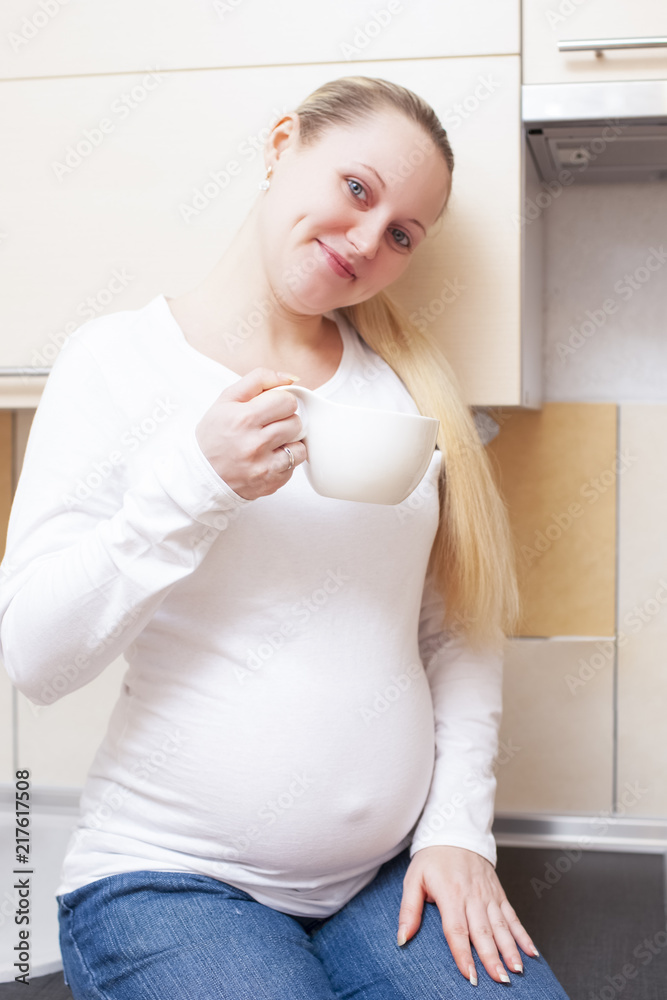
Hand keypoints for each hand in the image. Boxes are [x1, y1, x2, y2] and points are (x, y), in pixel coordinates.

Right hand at [195, 368, 306, 499]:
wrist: (201, 474)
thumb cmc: (215, 434)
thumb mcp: (227, 399)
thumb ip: (259, 380)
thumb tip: (292, 378)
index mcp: (244, 418)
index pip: (286, 401)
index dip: (280, 402)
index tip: (270, 408)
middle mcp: (255, 443)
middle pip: (296, 422)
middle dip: (285, 421)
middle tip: (268, 426)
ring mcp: (264, 465)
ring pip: (300, 445)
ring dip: (288, 442)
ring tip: (269, 443)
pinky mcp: (271, 482)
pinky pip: (295, 465)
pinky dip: (286, 461)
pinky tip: (267, 459)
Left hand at [397, 845, 538, 985]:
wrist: (455, 831)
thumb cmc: (433, 857)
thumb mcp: (413, 879)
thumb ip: (409, 910)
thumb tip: (403, 938)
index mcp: (450, 893)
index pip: (457, 930)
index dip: (463, 955)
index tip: (470, 976)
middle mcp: (472, 896)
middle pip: (483, 932)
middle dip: (492, 958)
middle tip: (499, 980)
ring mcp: (488, 895)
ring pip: (501, 926)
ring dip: (510, 949)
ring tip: (516, 970)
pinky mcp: (498, 894)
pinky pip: (512, 917)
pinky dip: (523, 935)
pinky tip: (531, 952)